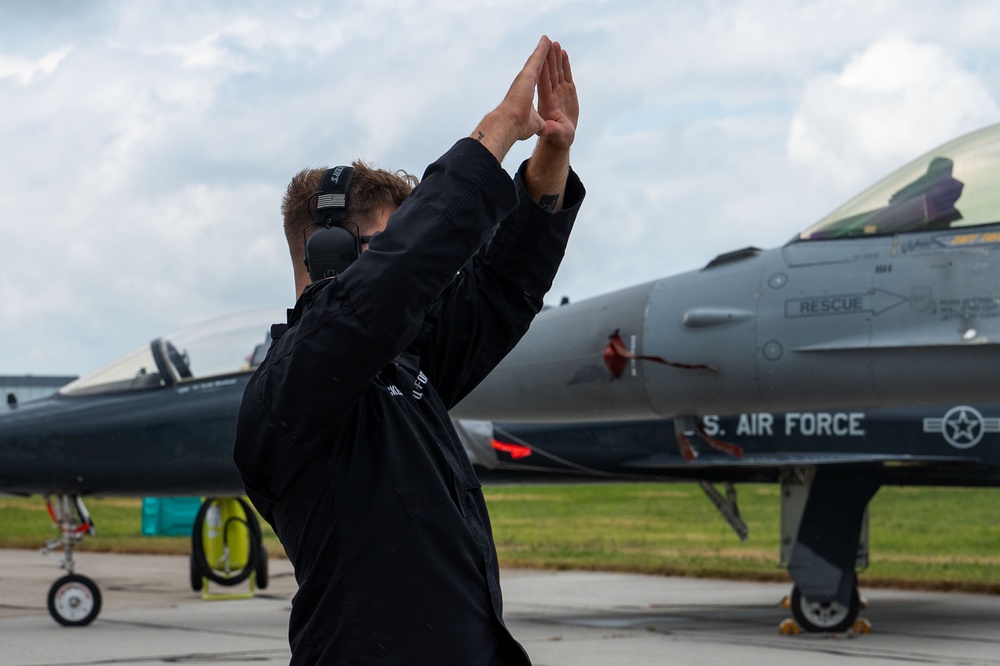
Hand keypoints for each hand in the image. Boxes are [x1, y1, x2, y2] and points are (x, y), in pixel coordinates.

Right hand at [472, 36, 551, 162]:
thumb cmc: (519, 128)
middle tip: (549, 46)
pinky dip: (542, 49)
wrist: (509, 125)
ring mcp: (526, 78)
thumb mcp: (537, 125)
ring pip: (538, 61)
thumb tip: (543, 128)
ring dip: (544, 50)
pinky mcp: (528, 75)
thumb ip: (541, 124)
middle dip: (545, 59)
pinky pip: (538, 58)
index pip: (541, 82)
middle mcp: (527, 85)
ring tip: (548, 40)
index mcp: (531, 96)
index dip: (545, 74)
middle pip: (540, 70)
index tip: (547, 66)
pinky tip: (546, 41)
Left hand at [536, 41, 576, 150]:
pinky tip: (564, 55)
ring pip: (557, 72)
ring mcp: (558, 93)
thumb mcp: (553, 134)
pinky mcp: (567, 94)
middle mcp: (551, 95)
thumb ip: (551, 129)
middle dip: (550, 57)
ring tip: (556, 44)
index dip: (544, 63)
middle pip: (550, 72)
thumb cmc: (556, 139)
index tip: (543, 50)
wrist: (558, 142)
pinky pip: (565, 76)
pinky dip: (564, 65)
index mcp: (545, 101)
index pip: (543, 78)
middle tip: (550, 42)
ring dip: (556, 59)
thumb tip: (546, 129)